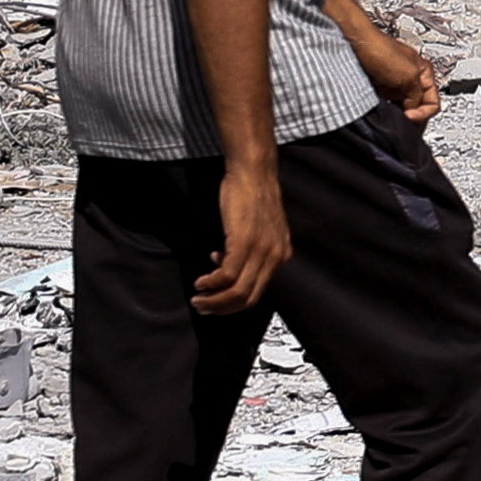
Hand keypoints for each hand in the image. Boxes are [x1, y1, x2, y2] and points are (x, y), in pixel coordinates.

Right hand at [194, 163, 292, 316]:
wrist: (253, 173)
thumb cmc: (251, 197)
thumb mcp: (258, 228)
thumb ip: (249, 248)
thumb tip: (224, 262)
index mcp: (281, 254)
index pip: (259, 291)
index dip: (234, 301)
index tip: (215, 299)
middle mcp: (276, 256)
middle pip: (250, 297)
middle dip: (223, 307)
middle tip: (203, 307)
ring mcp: (262, 250)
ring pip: (239, 291)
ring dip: (215, 300)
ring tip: (198, 298)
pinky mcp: (245, 241)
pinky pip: (228, 274)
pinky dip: (212, 283)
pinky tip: (201, 282)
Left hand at [354, 19, 442, 120]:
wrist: (353, 44)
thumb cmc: (380, 51)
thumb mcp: (409, 76)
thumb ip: (417, 97)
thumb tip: (412, 113)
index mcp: (424, 73)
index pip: (433, 103)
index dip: (423, 113)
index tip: (409, 118)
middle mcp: (411, 79)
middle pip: (417, 107)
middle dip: (411, 115)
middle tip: (402, 122)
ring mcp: (394, 84)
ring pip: (401, 107)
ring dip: (396, 114)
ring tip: (389, 115)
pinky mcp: (378, 88)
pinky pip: (386, 105)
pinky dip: (384, 110)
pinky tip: (379, 110)